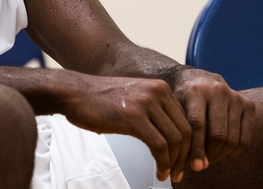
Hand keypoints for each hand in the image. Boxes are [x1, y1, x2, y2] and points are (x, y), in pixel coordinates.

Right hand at [63, 74, 192, 182]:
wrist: (73, 92)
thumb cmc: (97, 99)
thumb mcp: (133, 98)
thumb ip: (152, 110)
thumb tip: (168, 135)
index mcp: (159, 88)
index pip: (186, 120)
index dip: (189, 144)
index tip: (185, 160)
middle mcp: (156, 92)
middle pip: (185, 131)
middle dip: (185, 156)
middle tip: (180, 172)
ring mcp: (146, 103)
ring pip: (175, 140)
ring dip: (174, 162)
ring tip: (169, 174)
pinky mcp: (134, 117)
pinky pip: (159, 146)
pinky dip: (163, 163)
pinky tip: (159, 171)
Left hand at [171, 67, 253, 173]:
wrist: (202, 79)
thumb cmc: (185, 100)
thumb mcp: (177, 109)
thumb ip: (182, 133)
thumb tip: (190, 166)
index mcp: (196, 91)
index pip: (198, 125)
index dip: (197, 149)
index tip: (196, 167)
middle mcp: (218, 91)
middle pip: (218, 135)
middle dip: (211, 154)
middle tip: (203, 163)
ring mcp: (236, 97)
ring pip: (233, 139)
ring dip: (222, 155)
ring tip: (211, 158)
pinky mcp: (249, 104)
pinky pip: (245, 139)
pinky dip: (234, 152)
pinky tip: (223, 152)